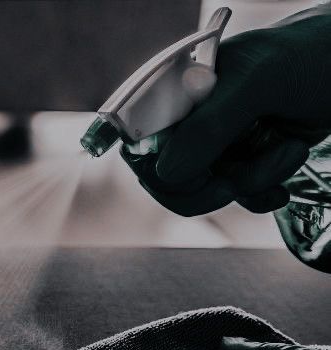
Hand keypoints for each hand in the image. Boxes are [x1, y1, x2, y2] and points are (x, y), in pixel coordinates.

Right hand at [122, 8, 330, 215]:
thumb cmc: (315, 53)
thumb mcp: (261, 81)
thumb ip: (212, 123)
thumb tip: (167, 171)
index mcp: (180, 88)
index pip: (139, 140)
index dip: (158, 169)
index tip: (197, 177)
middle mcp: (191, 117)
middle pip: (165, 175)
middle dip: (206, 185)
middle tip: (235, 182)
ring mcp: (215, 140)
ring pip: (205, 188)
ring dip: (249, 182)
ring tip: (286, 150)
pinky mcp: (241, 158)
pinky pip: (233, 194)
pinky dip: (259, 194)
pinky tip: (281, 177)